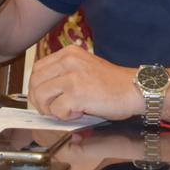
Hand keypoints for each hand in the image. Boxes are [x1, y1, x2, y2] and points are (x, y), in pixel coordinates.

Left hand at [27, 46, 142, 120]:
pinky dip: (65, 117)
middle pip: (35, 83)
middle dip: (39, 101)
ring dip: (51, 109)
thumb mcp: (84, 67)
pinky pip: (57, 110)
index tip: (43, 99)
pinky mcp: (76, 93)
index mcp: (68, 53)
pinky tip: (79, 113)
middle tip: (51, 110)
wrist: (134, 89)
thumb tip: (42, 91)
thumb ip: (64, 73)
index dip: (36, 87)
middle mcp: (68, 61)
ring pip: (41, 96)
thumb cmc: (112, 83)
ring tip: (67, 111)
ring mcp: (71, 76)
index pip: (37, 69)